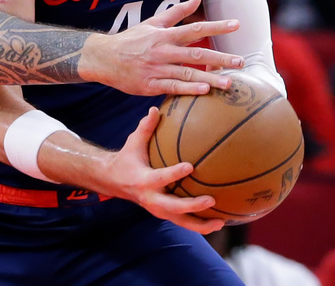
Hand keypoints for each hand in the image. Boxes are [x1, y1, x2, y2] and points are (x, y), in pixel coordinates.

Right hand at [80, 0, 242, 95]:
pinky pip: (173, 88)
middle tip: (241, 61)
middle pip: (196, 53)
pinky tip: (204, 91)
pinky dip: (188, 89)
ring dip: (209, 78)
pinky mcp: (150, 85)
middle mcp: (163, 51)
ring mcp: (157, 69)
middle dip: (220, 57)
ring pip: (187, 74)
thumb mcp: (153, 23)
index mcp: (165, 35)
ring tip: (229, 83)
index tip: (236, 25)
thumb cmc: (131, 40)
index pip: (195, 28)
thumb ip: (177, 12)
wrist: (103, 59)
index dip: (216, 26)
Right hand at [98, 107, 224, 234]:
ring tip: (220, 221)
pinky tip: (219, 222)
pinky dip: (199, 225)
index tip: (190, 166)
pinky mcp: (164, 215)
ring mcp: (157, 210)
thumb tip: (155, 109)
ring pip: (180, 221)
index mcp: (143, 180)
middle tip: (211, 200)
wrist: (114, 182)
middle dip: (192, 205)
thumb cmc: (128, 158)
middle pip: (173, 207)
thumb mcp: (133, 142)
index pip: (160, 178)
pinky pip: (182, 222)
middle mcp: (151, 199)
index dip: (174, 173)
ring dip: (200, 224)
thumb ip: (145, 127)